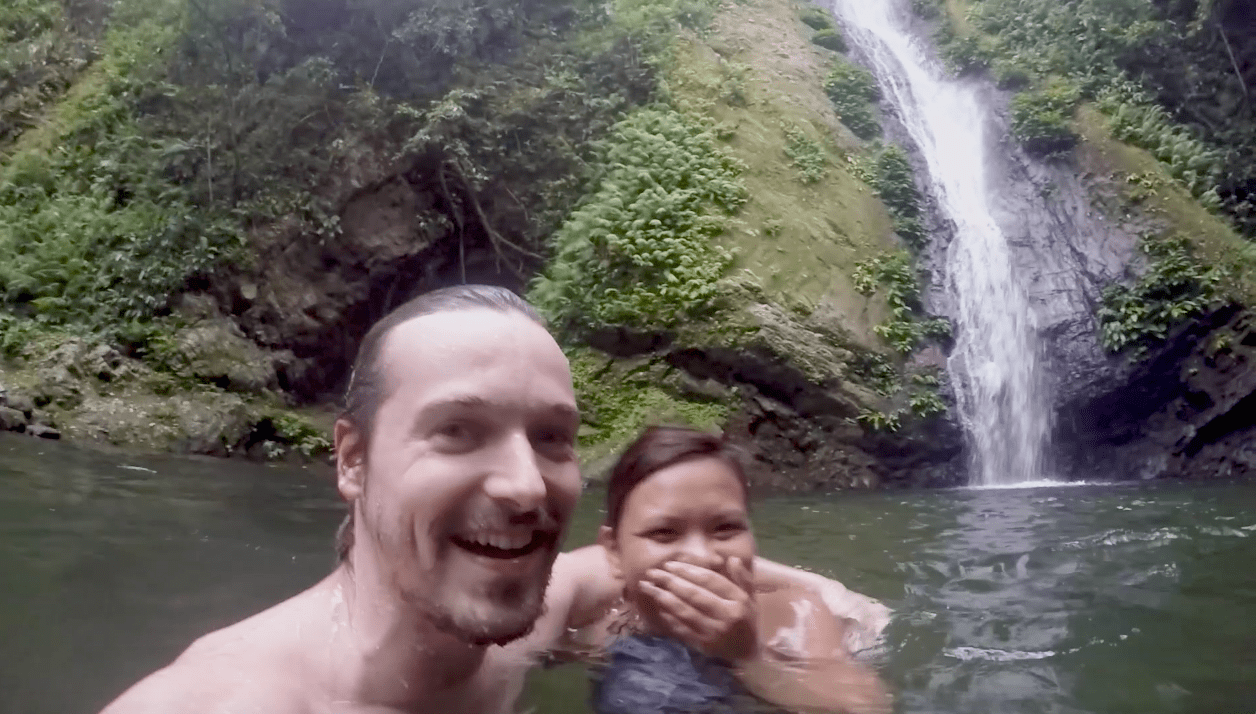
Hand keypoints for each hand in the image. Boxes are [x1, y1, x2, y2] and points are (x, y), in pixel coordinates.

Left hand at [638, 556, 757, 661]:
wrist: (748, 657)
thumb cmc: (747, 622)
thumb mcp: (751, 599)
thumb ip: (743, 579)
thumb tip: (731, 559)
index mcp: (739, 601)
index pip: (710, 580)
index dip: (689, 570)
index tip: (670, 564)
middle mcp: (726, 616)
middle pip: (694, 594)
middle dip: (670, 581)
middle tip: (652, 572)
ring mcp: (713, 632)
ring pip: (685, 611)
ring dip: (664, 598)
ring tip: (648, 587)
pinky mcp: (703, 646)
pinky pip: (682, 629)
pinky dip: (669, 618)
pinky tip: (659, 608)